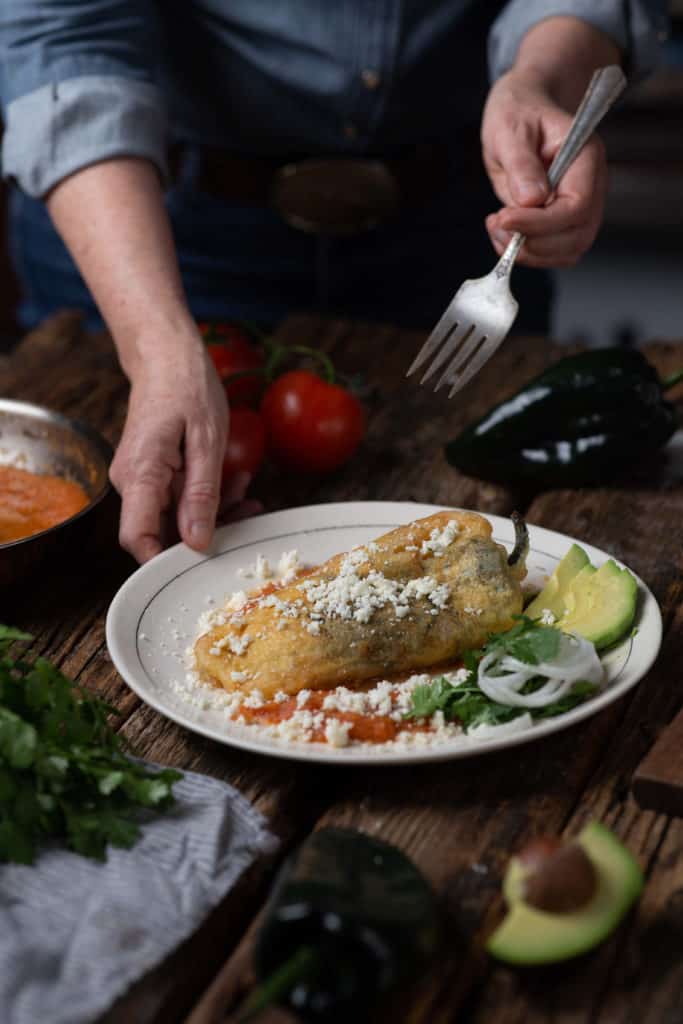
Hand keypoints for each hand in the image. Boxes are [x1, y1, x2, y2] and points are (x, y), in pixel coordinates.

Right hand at [109, 340, 229, 562]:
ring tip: (246, 492)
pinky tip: (233, 481)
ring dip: (214, 513)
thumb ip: (201, 494)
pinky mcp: (153, 476)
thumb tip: (197, 541)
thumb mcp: (207, 441)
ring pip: (175, 519)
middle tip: (248, 512)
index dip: (163, 562)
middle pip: (162, 532)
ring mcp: (141, 480)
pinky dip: (207, 497)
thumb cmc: (186, 387)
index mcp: (140, 474)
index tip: (201, 566)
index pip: (137, 537)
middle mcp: (132, 482)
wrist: (167, 357)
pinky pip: (178, 501)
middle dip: (207, 531)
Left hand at [481, 69, 606, 267]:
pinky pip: (554, 251)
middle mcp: (591, 185)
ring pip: (568, 250)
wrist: (523, 108)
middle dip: (534, 242)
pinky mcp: (565, 220)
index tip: (503, 219)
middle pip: (576, 236)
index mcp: (585, 157)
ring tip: (497, 227)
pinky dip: (528, 252)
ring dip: (529, 252)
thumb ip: (522, 163)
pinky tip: (505, 233)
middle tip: (497, 224)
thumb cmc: (518, 112)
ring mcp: (581, 206)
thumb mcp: (511, 129)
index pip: (576, 206)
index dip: (540, 223)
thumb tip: (531, 201)